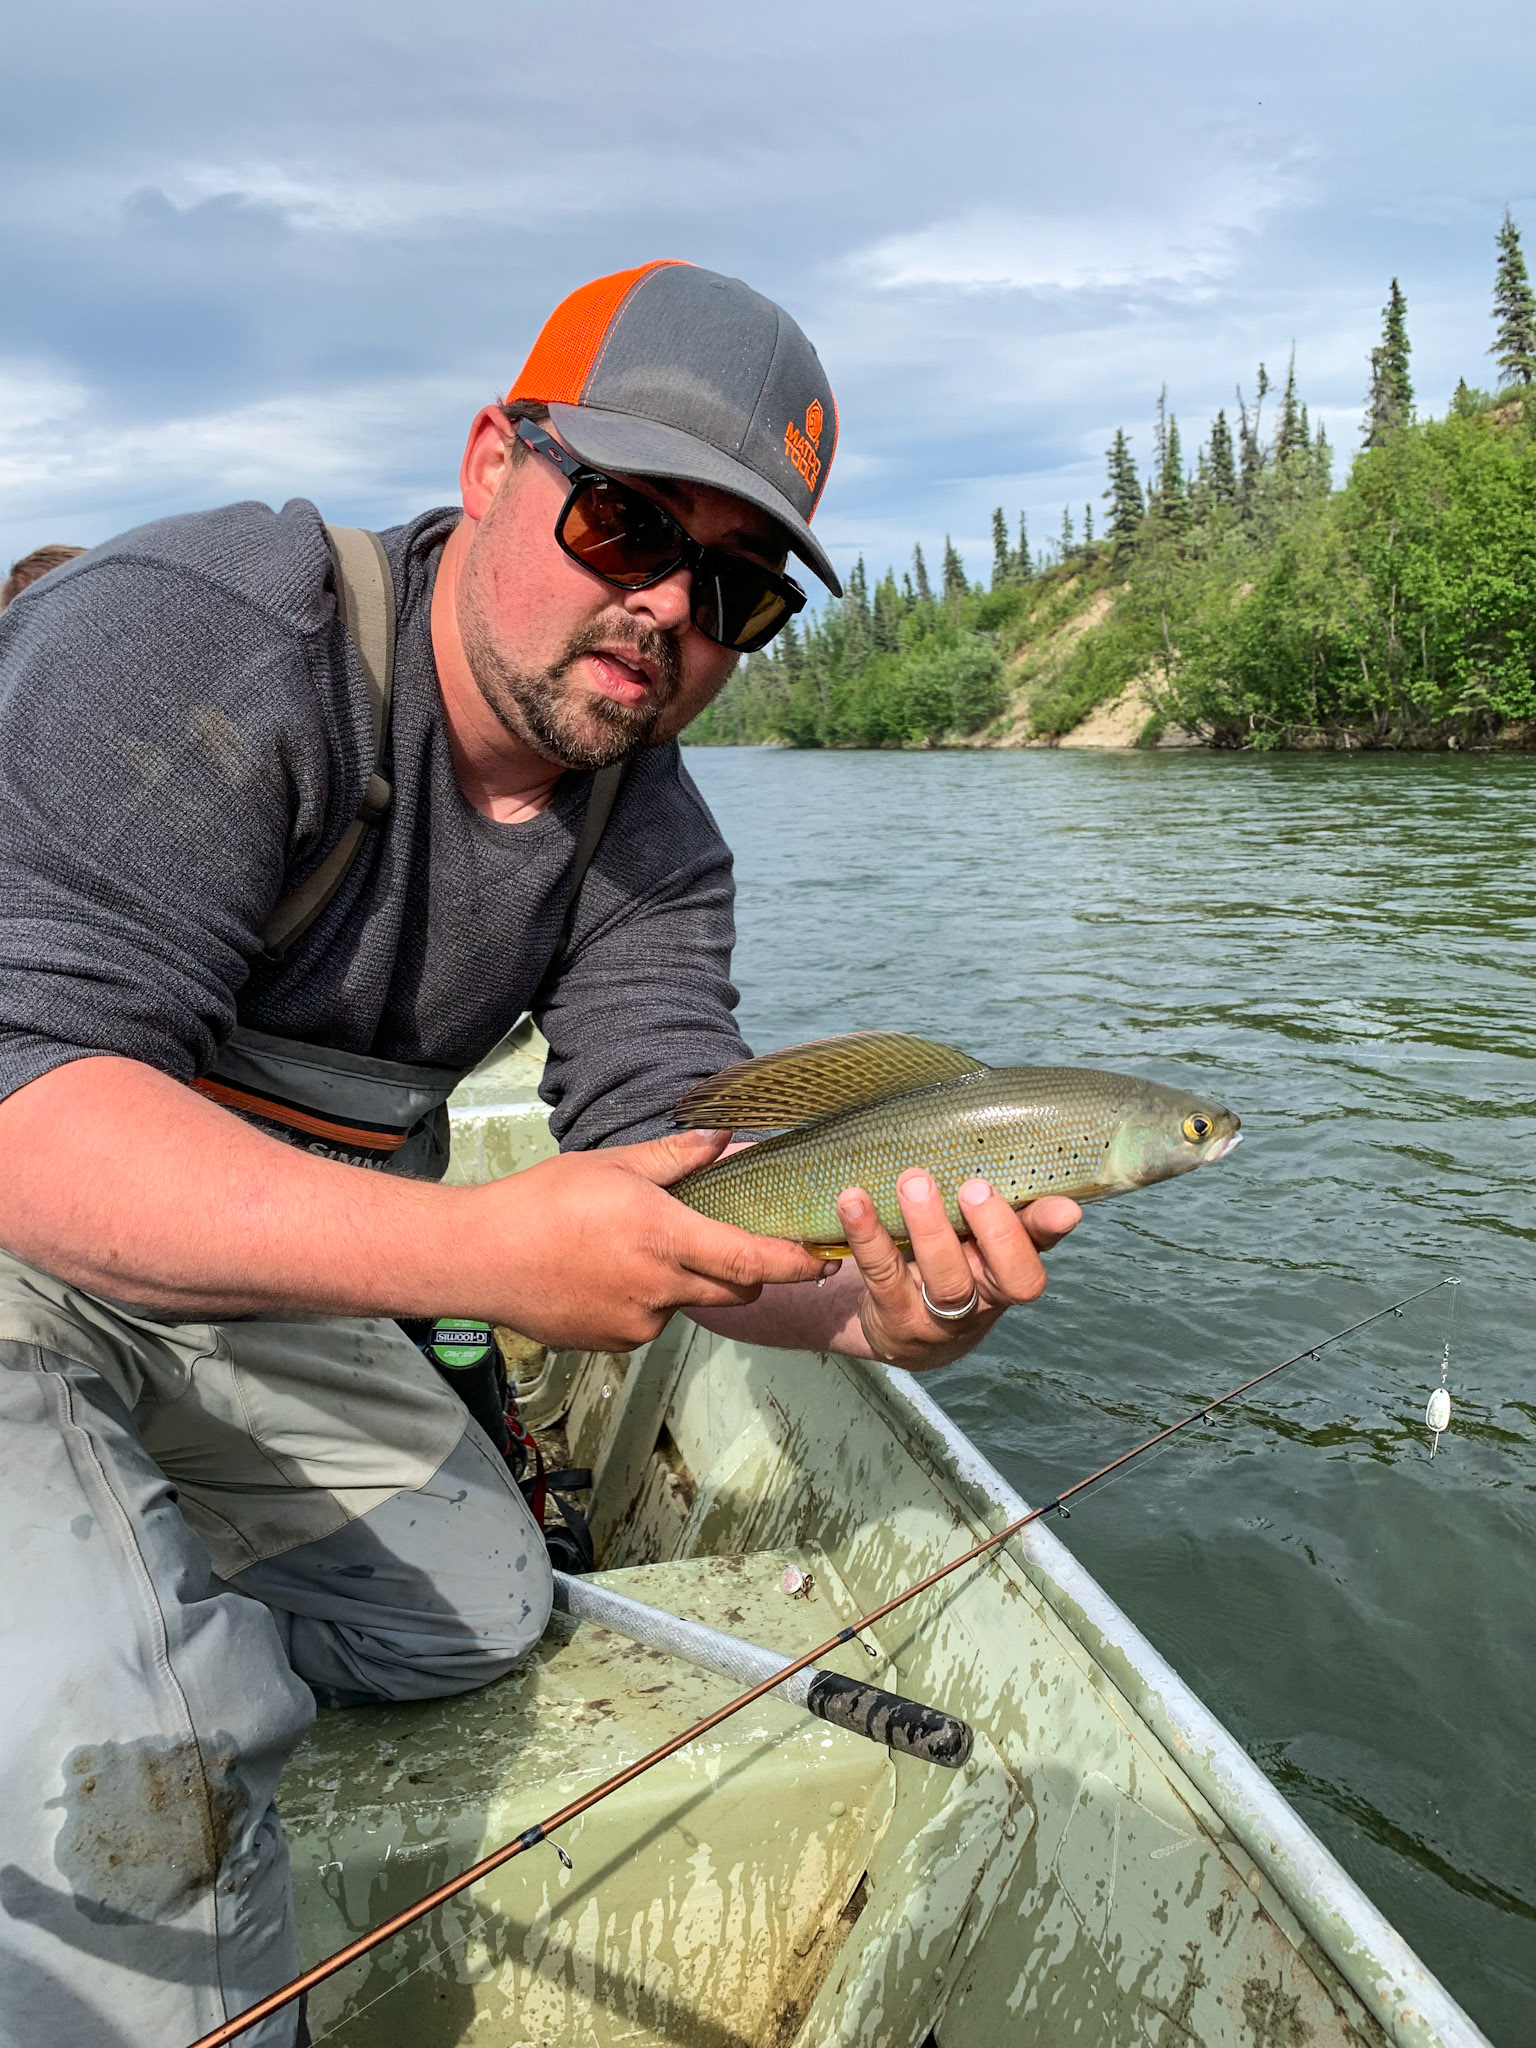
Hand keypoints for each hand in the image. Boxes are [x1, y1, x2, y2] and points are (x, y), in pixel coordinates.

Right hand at [466, 1127, 833, 1351]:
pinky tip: (613, 1274)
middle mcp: (659, 1288)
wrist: (479, 1258)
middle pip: (736, 1290)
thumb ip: (678, 1157)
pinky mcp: (615, 1344)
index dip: (795, 1262)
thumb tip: (728, 1140)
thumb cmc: (543, 1202)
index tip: (823, 1257)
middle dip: (749, 1269)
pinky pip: (655, 1322)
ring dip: (691, 1282)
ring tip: (644, 1249)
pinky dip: (652, 1300)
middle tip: (737, 1239)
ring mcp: (637, 1323)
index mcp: (663, 1237)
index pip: (750, 1258)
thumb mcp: (613, 1165)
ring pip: (693, 1304)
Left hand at [837, 1172, 1079, 1370]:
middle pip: (1008, 1277)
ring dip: (930, 1228)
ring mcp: (941, 1314)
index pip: (1041, 1246)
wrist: (901, 1330)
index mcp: (1008, 1265)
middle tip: (974, 1187)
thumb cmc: (945, 1261)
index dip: (1051, 1229)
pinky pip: (883, 1274)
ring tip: (913, 1182)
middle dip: (996, 1231)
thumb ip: (989, 1202)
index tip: (1064, 1209)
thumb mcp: (972, 1236)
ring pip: (947, 1281)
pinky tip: (853, 1201)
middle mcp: (985, 1295)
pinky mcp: (895, 1316)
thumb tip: (1009, 1152)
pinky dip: (867, 1234)